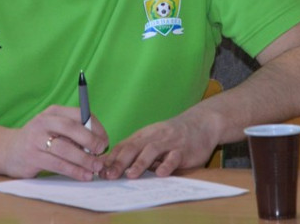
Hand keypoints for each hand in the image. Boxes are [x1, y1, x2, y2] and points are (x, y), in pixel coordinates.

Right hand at [3, 105, 109, 180]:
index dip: (96, 127)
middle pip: (72, 128)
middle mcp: (44, 122)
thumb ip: (72, 132)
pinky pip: (57, 164)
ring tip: (96, 168)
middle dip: (91, 141)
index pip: (79, 114)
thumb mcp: (53, 128)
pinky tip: (83, 175)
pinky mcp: (32, 157)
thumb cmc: (39, 140)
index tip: (105, 141)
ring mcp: (36, 139)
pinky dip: (73, 171)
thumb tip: (99, 144)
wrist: (8, 150)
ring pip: (65, 148)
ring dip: (84, 159)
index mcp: (53, 112)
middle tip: (102, 152)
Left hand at [99, 112, 218, 179]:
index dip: (110, 158)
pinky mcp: (184, 150)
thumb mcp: (151, 139)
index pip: (123, 146)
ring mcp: (169, 142)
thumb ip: (135, 151)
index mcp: (143, 136)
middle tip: (108, 175)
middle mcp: (154, 137)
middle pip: (133, 147)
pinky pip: (174, 157)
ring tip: (131, 175)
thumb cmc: (172, 135)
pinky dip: (167, 165)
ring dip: (140, 163)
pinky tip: (161, 173)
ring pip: (152, 150)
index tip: (98, 170)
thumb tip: (112, 165)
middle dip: (119, 162)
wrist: (201, 124)